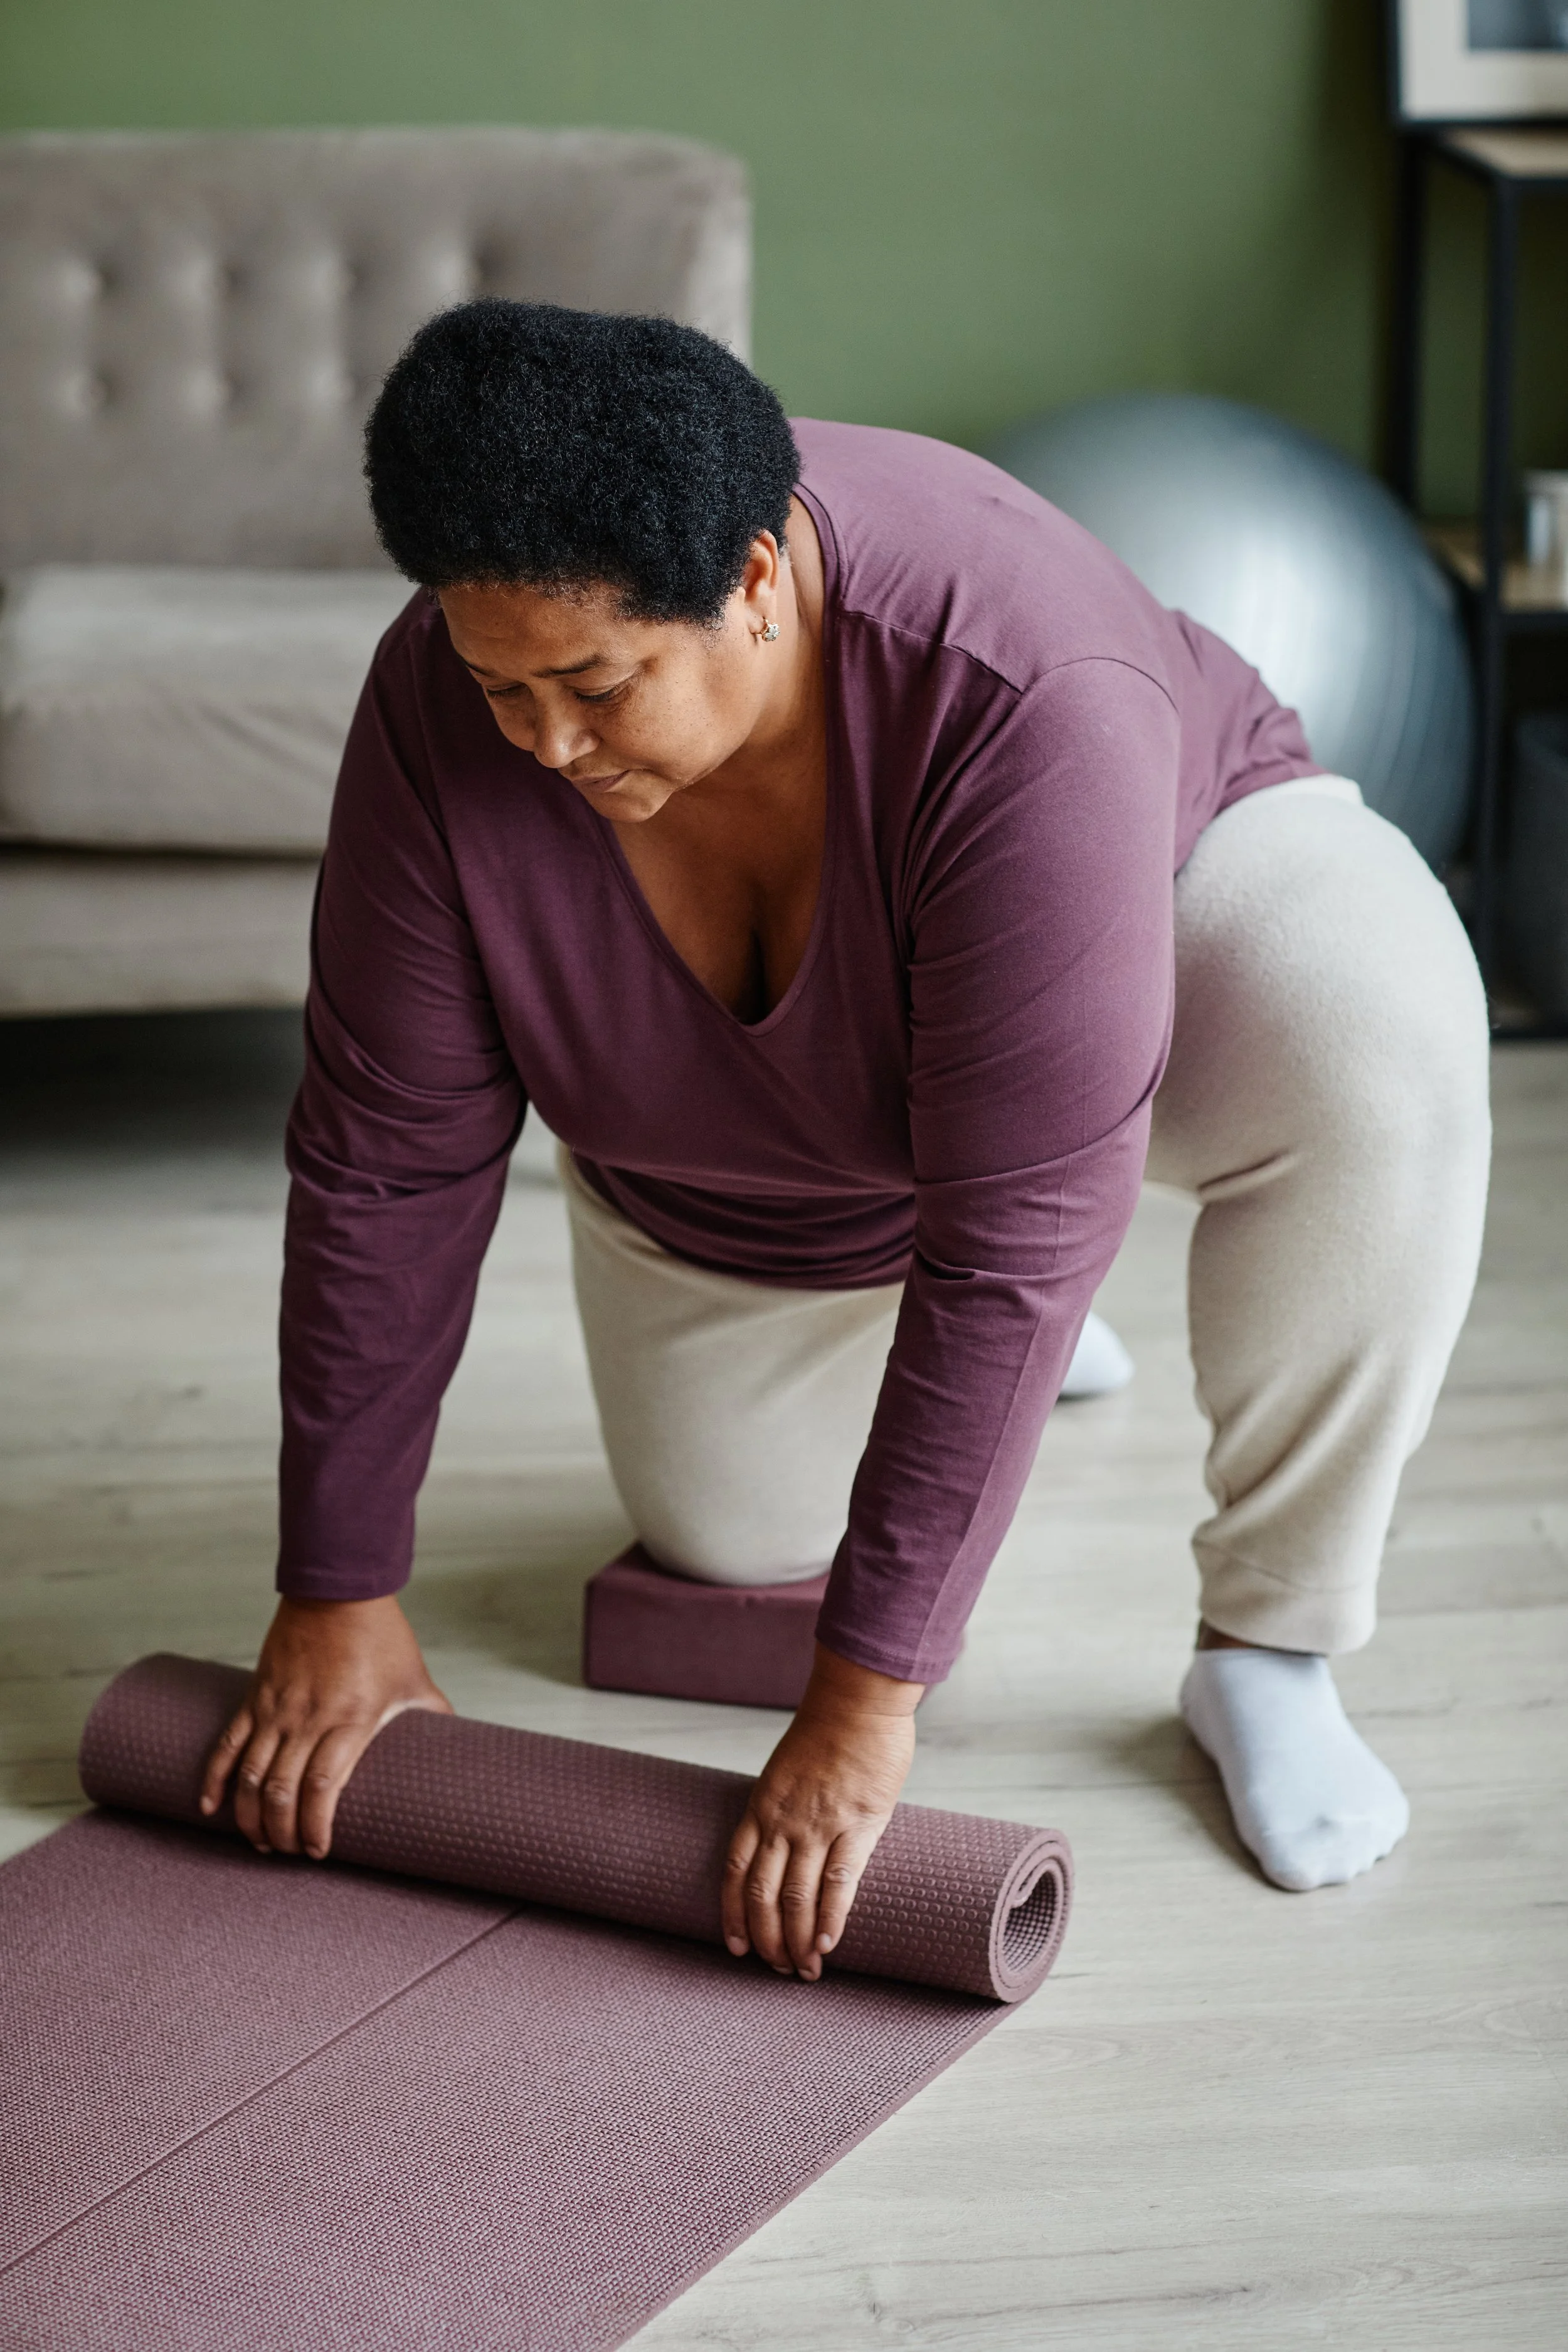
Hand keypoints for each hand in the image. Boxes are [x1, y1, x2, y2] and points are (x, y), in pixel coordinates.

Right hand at [199, 1594, 451, 1860]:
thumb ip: (431, 1714)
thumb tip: (455, 1742)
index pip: (324, 1787)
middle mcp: (309, 1719)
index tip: (320, 1851)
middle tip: (290, 1852)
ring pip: (251, 1776)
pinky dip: (215, 1779)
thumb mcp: (414, 1678)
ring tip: (260, 1842)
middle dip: (283, 1833)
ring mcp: (277, 1708)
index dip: (316, 1826)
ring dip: (249, 1817)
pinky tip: (210, 1809)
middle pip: (282, 1791)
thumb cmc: (381, 1634)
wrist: (338, 1589)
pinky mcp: (255, 1696)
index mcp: (352, 1718)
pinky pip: (228, 1743)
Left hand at [722, 1643, 921, 1980]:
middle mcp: (782, 1821)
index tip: (737, 1947)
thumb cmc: (827, 1731)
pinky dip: (831, 1919)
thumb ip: (783, 1808)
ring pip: (798, 1897)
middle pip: (763, 1895)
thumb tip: (788, 1843)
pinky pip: (839, 1882)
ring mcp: (818, 1825)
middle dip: (767, 1940)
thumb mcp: (787, 1770)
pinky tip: (828, 1945)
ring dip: (799, 1941)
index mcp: (760, 1806)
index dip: (732, 1915)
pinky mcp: (858, 1825)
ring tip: (804, 1972)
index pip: (735, 1872)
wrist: (858, 1700)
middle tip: (777, 1970)